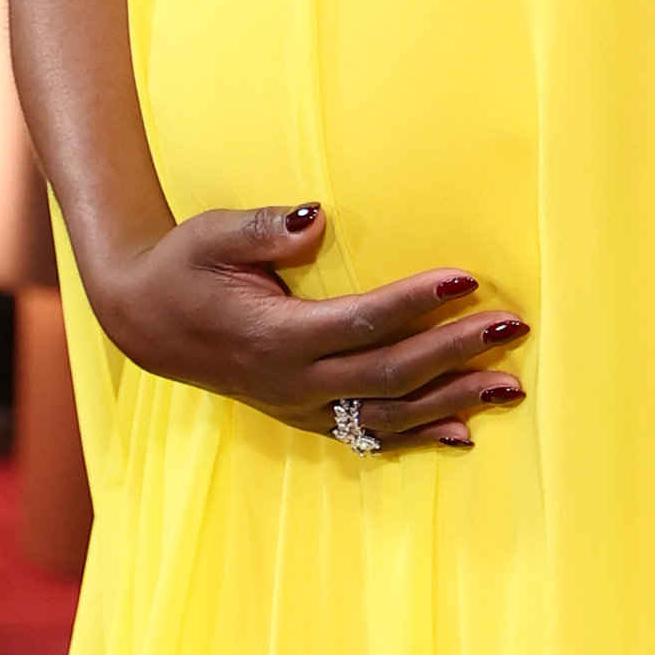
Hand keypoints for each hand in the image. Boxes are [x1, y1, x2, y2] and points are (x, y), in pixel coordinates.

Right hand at [89, 200, 527, 449]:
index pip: (361, 321)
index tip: (466, 277)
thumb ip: (263, 228)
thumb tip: (316, 218)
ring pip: (388, 415)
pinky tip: (464, 432)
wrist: (144, 322)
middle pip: (389, 374)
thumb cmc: (183, 266)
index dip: (416, 302)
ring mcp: (300, 406)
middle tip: (510, 327)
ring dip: (452, 402)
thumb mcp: (210, 234)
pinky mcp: (305, 415)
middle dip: (454, 353)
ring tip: (509, 386)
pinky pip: (368, 436)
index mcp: (275, 336)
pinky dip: (418, 436)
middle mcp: (293, 381)